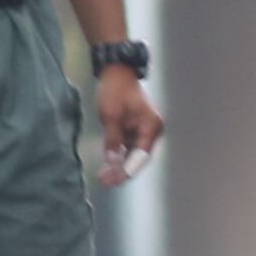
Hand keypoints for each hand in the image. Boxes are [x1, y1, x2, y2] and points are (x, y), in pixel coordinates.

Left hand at [96, 67, 162, 183]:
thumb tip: (113, 162)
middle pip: (138, 158)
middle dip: (122, 171)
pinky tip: (107, 167)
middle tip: (106, 182)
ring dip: (119, 166)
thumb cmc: (116, 89)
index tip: (115, 180)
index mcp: (151, 125)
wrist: (117, 73)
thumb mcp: (111, 115)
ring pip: (133, 156)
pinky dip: (118, 157)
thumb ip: (113, 140)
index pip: (141, 155)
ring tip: (104, 178)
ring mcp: (144, 131)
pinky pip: (128, 149)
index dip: (128, 169)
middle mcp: (151, 130)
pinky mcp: (135, 131)